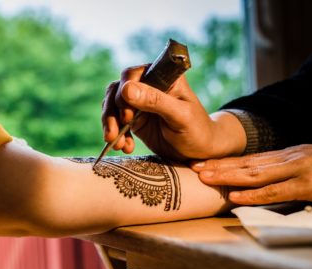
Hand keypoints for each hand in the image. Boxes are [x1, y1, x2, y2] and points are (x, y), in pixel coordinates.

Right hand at [101, 65, 245, 160]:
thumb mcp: (180, 116)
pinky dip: (116, 135)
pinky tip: (125, 148)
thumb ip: (155, 101)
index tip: (128, 116)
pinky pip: (116, 123)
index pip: (132, 75)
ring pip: (112, 106)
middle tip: (114, 134)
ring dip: (110, 125)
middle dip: (111, 113)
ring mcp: (140, 103)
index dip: (124, 93)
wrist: (201, 151)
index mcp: (162, 77)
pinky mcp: (135, 119)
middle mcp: (149, 86)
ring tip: (117, 144)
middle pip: (117, 90)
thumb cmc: (197, 130)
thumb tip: (126, 89)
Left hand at [191, 141, 311, 204]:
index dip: (226, 161)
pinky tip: (235, 196)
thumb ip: (295, 172)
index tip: (204, 163)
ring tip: (203, 178)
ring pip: (255, 174)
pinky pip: (276, 192)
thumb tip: (275, 181)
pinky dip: (253, 194)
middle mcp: (290, 159)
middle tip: (192, 167)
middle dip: (218, 166)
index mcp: (291, 155)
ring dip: (226, 176)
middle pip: (247, 163)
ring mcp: (299, 171)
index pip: (252, 158)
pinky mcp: (310, 186)